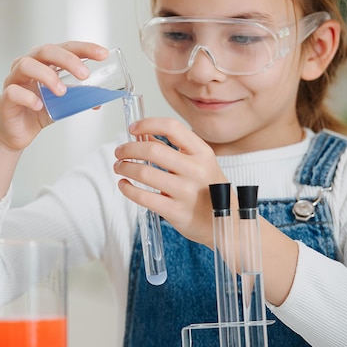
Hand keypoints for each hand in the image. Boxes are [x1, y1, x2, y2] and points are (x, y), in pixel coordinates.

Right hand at [0, 42, 108, 151]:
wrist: (17, 133)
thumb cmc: (37, 111)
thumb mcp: (63, 102)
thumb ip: (78, 96)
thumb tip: (99, 97)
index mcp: (44, 62)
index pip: (65, 47)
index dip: (84, 49)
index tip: (102, 54)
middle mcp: (27, 65)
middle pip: (45, 50)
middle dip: (68, 60)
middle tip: (84, 75)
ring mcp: (14, 80)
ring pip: (26, 65)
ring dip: (48, 76)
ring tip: (62, 92)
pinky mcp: (5, 98)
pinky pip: (13, 92)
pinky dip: (28, 97)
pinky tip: (39, 106)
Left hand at [113, 117, 227, 245]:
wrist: (227, 222)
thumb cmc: (210, 190)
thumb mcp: (200, 163)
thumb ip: (173, 148)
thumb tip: (142, 134)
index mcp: (202, 153)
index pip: (172, 128)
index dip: (148, 124)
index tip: (133, 128)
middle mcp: (196, 170)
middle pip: (153, 150)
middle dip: (129, 148)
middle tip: (119, 151)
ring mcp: (186, 192)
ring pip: (145, 173)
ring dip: (125, 167)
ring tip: (119, 166)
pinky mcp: (176, 211)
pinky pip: (144, 197)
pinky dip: (128, 188)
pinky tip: (124, 184)